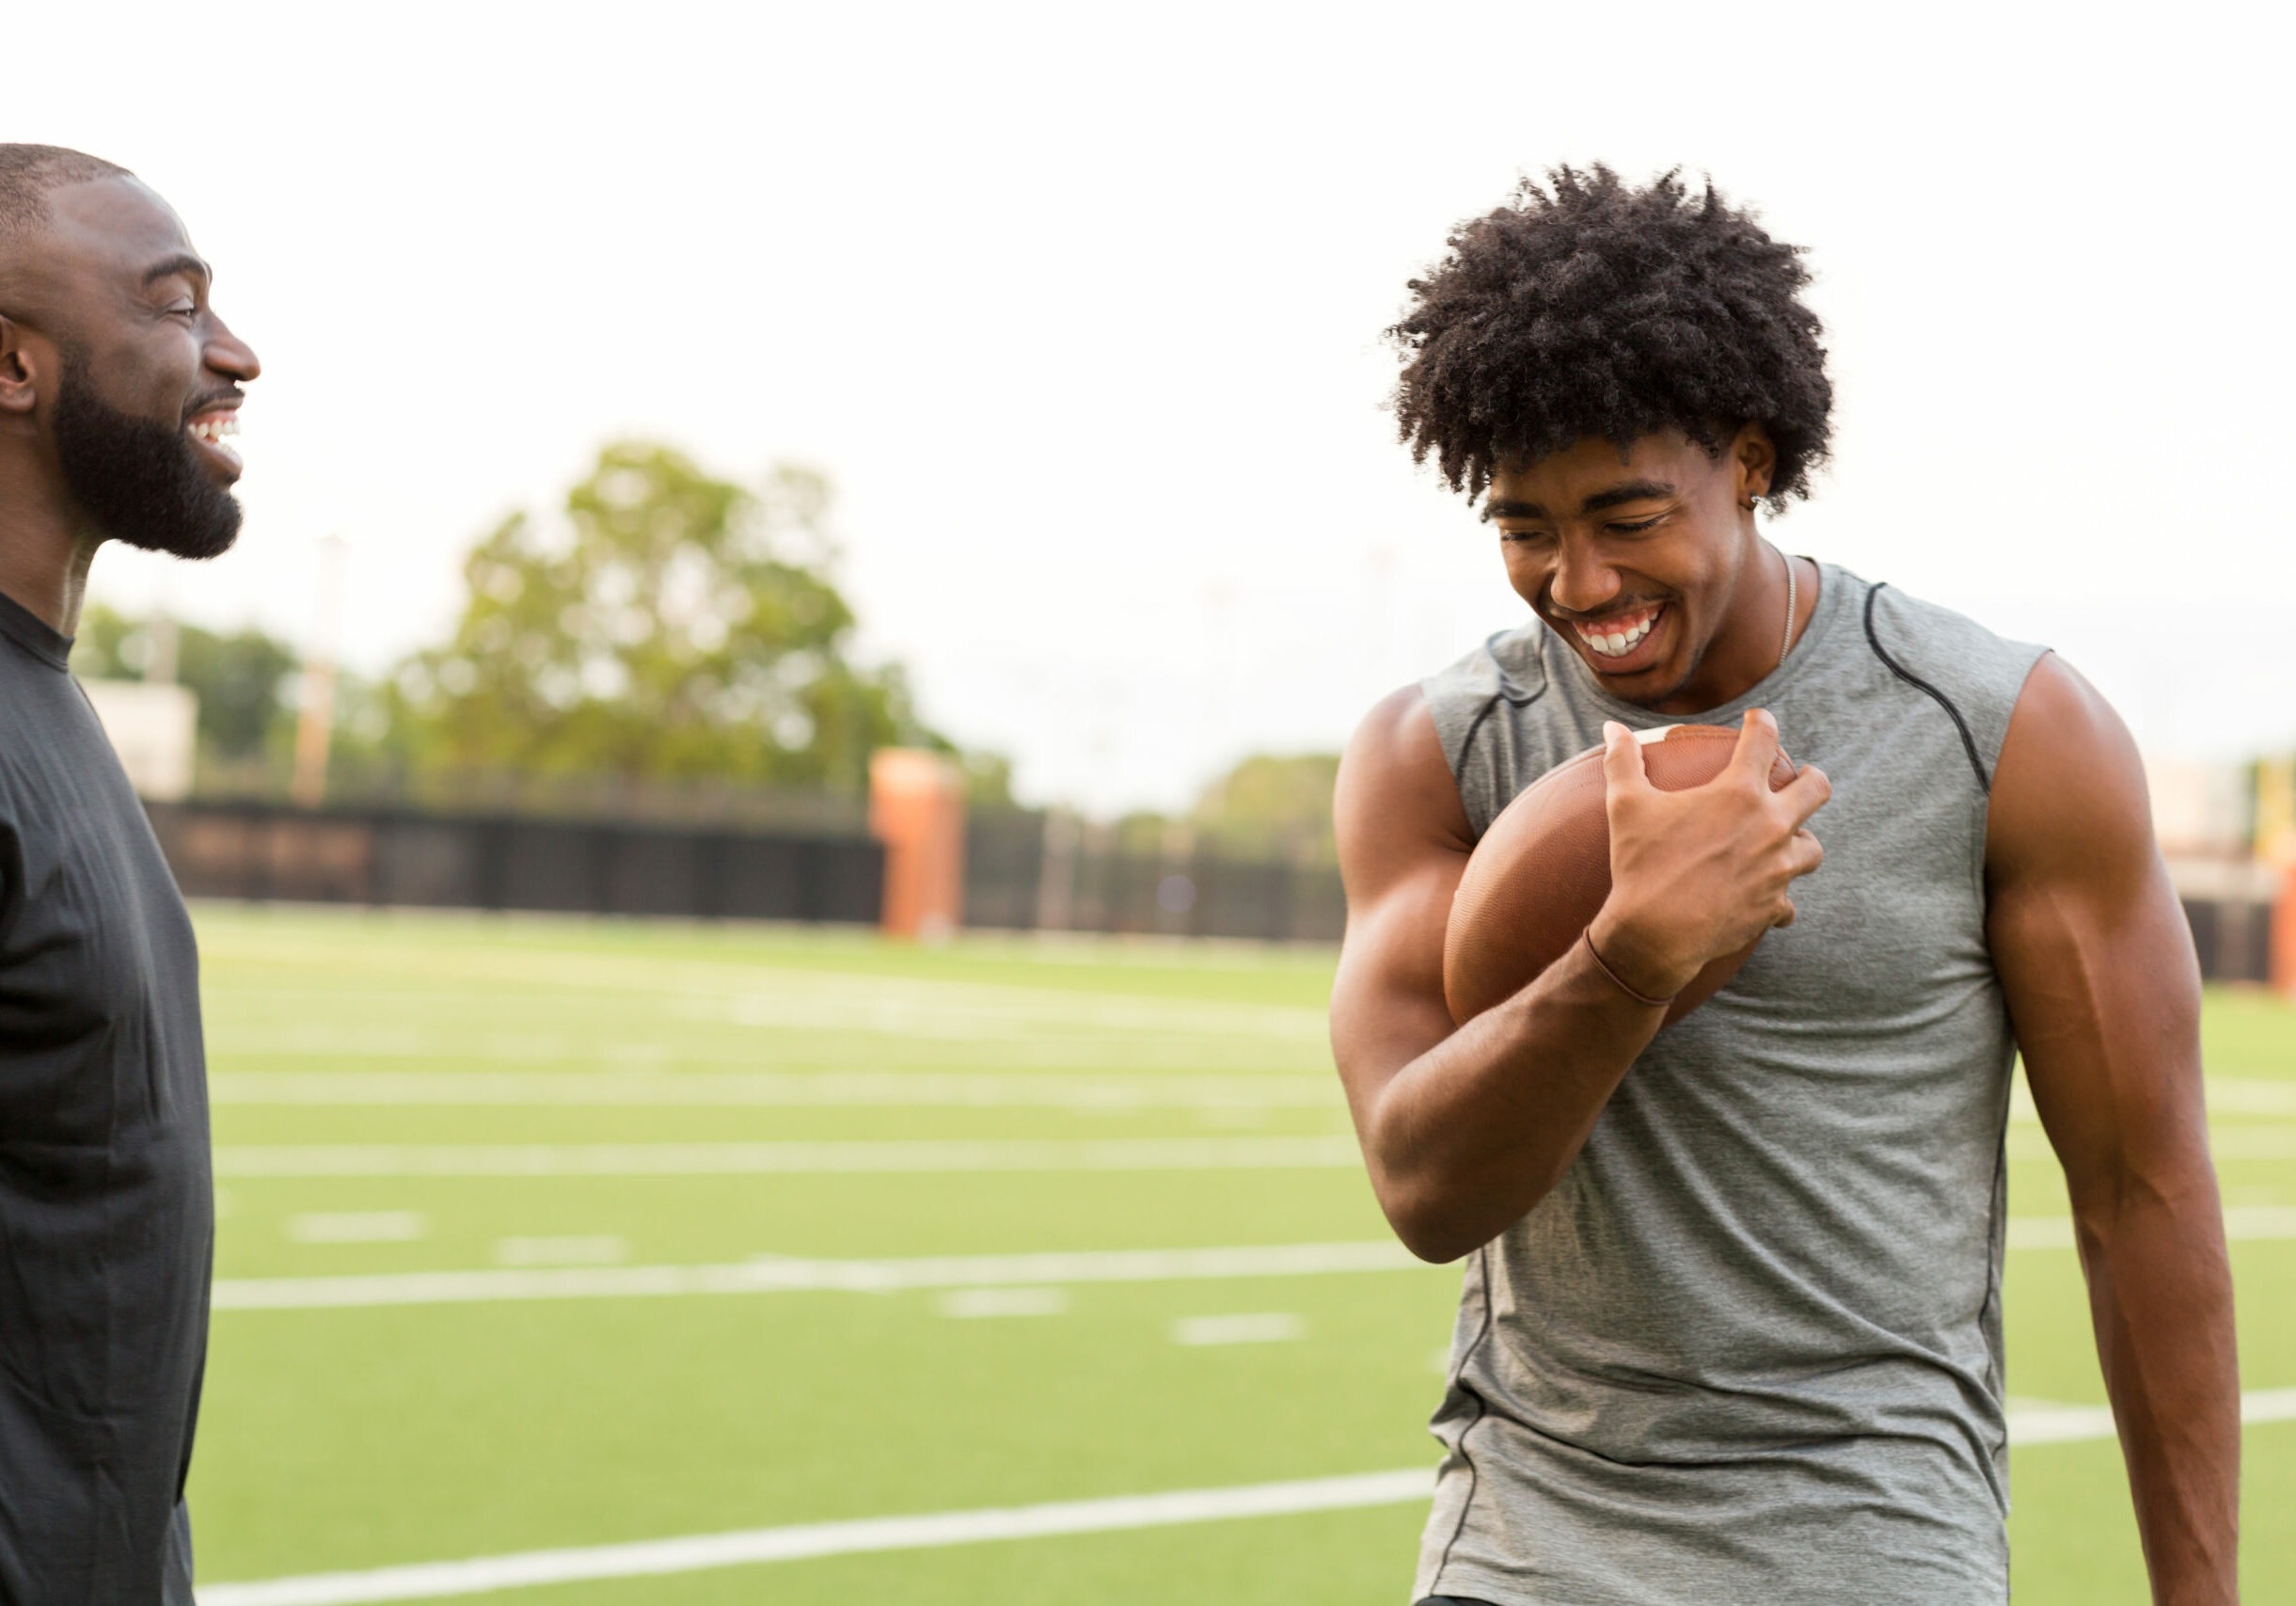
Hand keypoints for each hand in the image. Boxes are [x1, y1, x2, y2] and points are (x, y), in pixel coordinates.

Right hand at [1587, 709, 1829, 998]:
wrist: (1655, 934)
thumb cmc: (1640, 864)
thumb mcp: (1625, 806)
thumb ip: (1622, 761)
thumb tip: (1612, 728)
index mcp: (1738, 793)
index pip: (1762, 740)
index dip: (1761, 723)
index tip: (1757, 720)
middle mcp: (1770, 826)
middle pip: (1815, 790)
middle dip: (1811, 778)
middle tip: (1802, 777)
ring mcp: (1777, 870)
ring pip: (1812, 849)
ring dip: (1801, 842)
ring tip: (1788, 842)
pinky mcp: (1772, 906)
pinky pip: (1788, 903)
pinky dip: (1779, 900)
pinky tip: (1767, 901)